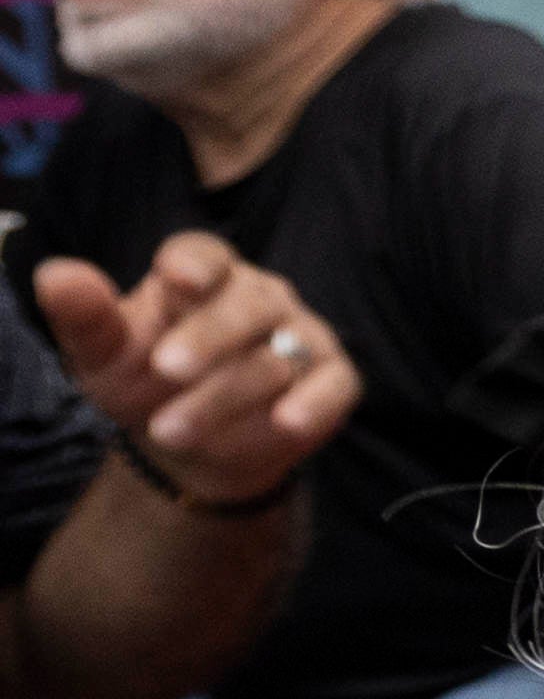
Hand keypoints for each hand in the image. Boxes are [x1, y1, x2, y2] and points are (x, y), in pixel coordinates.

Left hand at [42, 236, 354, 513]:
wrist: (194, 443)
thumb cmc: (145, 381)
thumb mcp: (103, 353)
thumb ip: (84, 316)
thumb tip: (55, 274)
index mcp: (204, 275)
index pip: (205, 255)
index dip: (195, 265)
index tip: (175, 280)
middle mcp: (260, 297)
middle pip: (247, 306)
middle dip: (207, 339)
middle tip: (165, 370)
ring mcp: (303, 336)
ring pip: (278, 357)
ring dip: (225, 396)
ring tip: (170, 432)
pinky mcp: (333, 380)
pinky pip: (333, 385)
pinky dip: (313, 403)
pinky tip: (287, 423)